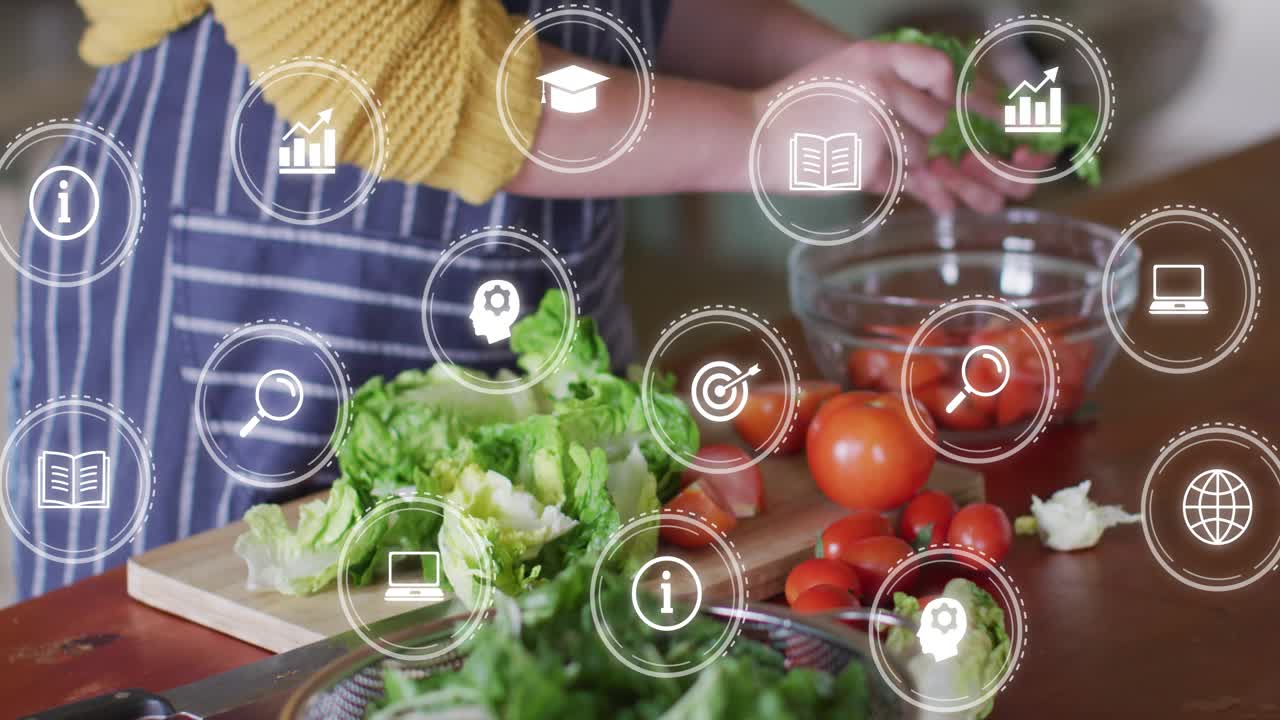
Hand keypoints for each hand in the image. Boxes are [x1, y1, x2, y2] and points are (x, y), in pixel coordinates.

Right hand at [751, 41, 1051, 213]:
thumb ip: (897, 93)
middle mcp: (881, 85)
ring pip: (934, 155)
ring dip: (970, 180)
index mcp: (879, 56)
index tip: (1013, 121)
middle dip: (990, 150)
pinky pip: (908, 182)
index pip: (946, 72)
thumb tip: (954, 129)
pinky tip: (952, 207)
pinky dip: (933, 196)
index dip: (984, 99)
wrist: (751, 134)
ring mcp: (874, 124)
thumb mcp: (848, 78)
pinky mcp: (864, 161)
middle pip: (949, 120)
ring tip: (1003, 199)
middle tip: (1028, 171)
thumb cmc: (800, 110)